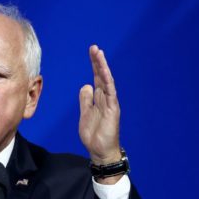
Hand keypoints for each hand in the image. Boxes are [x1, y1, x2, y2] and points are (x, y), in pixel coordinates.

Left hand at [79, 45, 121, 166]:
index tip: (91, 51)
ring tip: (99, 54)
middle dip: (98, 62)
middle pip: (102, 76)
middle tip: (94, 47)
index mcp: (98, 99)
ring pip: (107, 82)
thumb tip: (86, 86)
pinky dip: (108, 82)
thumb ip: (86, 100)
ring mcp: (110, 103)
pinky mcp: (113, 110)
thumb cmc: (94, 135)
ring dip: (103, 68)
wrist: (100, 151)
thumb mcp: (85, 114)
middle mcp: (106, 98)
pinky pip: (111, 93)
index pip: (96, 78)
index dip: (94, 65)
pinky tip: (104, 72)